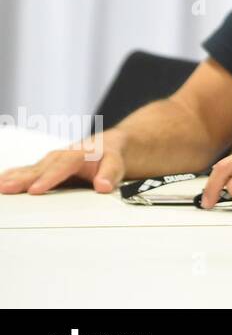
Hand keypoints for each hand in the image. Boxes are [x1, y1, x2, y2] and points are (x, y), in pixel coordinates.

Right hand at [0, 130, 127, 194]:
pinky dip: (14, 175)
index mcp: (79, 154)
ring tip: (0, 186)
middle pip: (41, 168)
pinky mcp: (46, 167)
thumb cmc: (111, 155)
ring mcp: (51, 161)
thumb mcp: (117, 162)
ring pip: (31, 170)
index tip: (35, 190)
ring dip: (14, 178)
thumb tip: (103, 186)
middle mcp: (61, 156)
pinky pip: (28, 171)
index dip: (49, 178)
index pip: (63, 167)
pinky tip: (1, 181)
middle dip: (23, 179)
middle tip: (6, 188)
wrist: (110, 145)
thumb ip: (110, 173)